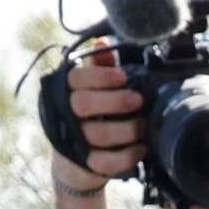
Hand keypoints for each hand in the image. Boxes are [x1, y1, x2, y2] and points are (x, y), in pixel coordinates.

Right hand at [49, 46, 146, 194]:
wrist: (75, 163)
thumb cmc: (89, 117)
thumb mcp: (92, 89)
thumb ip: (99, 67)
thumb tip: (102, 43)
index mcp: (66, 91)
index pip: (75, 78)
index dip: (99, 76)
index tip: (122, 76)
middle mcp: (66, 114)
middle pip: (83, 103)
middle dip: (114, 101)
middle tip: (138, 100)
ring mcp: (74, 141)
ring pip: (97, 134)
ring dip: (126, 129)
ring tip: (143, 126)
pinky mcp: (85, 164)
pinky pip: (105, 162)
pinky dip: (127, 156)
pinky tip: (141, 149)